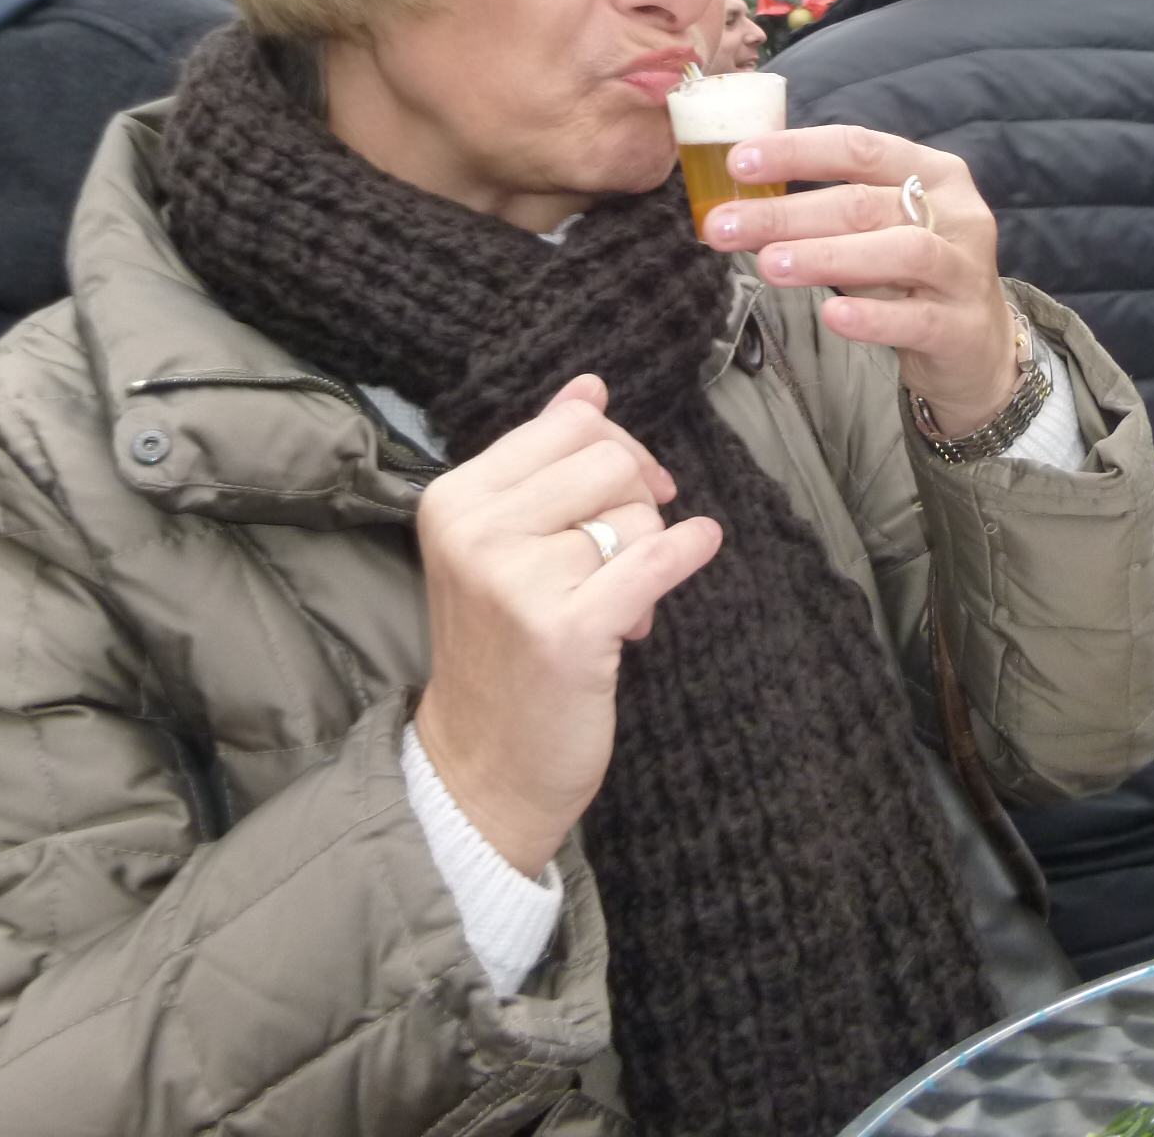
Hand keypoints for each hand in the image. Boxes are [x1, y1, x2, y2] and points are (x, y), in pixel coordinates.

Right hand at [413, 376, 721, 875]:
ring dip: (644, 555)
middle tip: (619, 559)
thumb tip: (590, 386)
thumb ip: (543, 461)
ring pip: (636, 516)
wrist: (483, 766)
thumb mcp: (500, 544)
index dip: (617, 451)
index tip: (629, 491)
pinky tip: (699, 548)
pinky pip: (653, 561)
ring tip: (614, 606)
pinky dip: (687, 552)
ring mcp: (517, 580)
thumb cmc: (501, 649)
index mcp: (455, 498)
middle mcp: (476, 531)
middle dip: (635, 504)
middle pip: (609, 461)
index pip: (569, 425)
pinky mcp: (566, 630)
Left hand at [702, 125, 1018, 435]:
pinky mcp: (964, 327)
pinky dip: (873, 318)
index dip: (796, 150)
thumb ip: (823, 211)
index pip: (859, 147)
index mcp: (931, 172)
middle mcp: (956, 212)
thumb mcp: (876, 230)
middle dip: (787, 213)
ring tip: (770, 265)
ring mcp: (965, 270)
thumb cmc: (912, 276)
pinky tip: (832, 316)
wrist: (977, 347)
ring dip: (828, 256)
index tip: (737, 162)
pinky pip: (917, 319)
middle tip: (724, 226)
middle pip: (865, 203)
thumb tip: (738, 204)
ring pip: (901, 252)